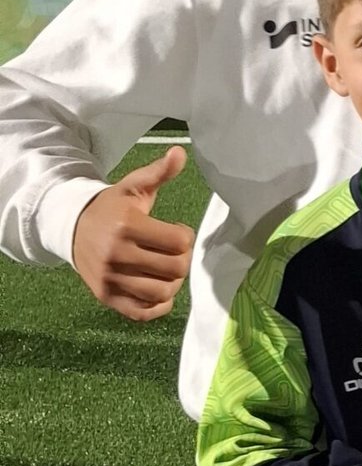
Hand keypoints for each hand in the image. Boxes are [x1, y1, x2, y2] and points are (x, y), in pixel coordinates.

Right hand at [70, 144, 194, 319]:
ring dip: (172, 283)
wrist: (71, 228)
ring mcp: (111, 279)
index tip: (175, 231)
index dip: (184, 236)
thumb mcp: (132, 187)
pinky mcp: (106, 297)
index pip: (179, 242)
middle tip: (172, 253)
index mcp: (127, 226)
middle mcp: (117, 255)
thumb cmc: (111, 208)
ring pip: (162, 293)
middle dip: (181, 260)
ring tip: (165, 270)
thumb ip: (158, 172)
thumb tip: (180, 153)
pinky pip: (143, 312)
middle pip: (175, 269)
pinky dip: (158, 306)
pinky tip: (157, 290)